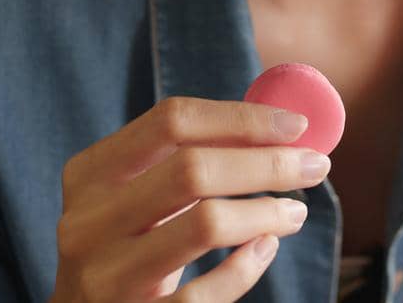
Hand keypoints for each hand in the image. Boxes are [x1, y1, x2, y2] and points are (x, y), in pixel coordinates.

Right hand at [48, 95, 331, 301]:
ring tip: (295, 212)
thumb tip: (284, 127)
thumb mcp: (138, 197)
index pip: (172, 121)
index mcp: (89, 174)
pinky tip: (264, 250)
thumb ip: (191, 157)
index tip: (297, 125)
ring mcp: (105, 276)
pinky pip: (205, 292)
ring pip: (205, 224)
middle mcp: (87, 222)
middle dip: (267, 163)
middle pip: (193, 169)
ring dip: (266, 212)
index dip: (242, 118)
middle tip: (316, 165)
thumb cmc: (128, 247)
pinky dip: (245, 268)